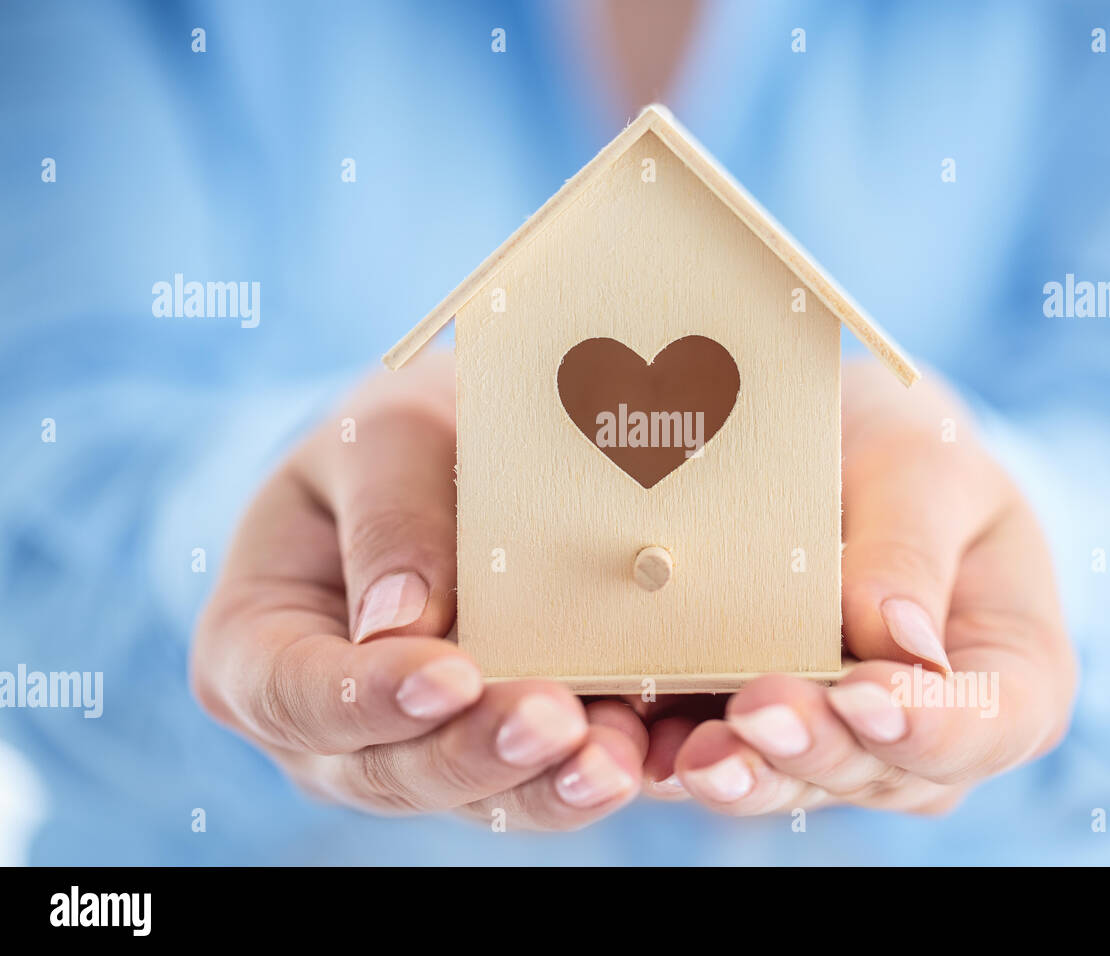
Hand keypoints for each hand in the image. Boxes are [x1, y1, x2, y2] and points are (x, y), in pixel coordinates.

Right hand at [191, 351, 644, 829]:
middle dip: (475, 752)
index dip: (366, 697)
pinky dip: (590, 771)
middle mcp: (331, 725)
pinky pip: (539, 780)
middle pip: (390, 768)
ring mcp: (414, 749)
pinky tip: (639, 757)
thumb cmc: (398, 441)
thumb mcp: (380, 436)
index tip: (448, 674)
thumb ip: (386, 514)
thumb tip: (398, 626)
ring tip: (610, 762)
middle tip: (550, 723)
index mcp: (259, 648)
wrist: (458, 457)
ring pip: (475, 796)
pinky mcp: (497, 751)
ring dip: (544, 784)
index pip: (296, 692)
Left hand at [644, 360, 1076, 814]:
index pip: (988, 722)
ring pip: (800, 782)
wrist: (843, 457)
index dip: (928, 724)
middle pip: (881, 768)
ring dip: (746, 773)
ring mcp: (847, 746)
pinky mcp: (766, 737)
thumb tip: (900, 640)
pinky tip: (648, 754)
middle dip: (814, 746)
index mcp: (1013, 676)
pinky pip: (733, 762)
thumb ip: (915, 548)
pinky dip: (686, 763)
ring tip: (696, 755)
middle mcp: (933, 734)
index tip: (864, 694)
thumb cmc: (911, 458)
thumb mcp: (928, 470)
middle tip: (757, 711)